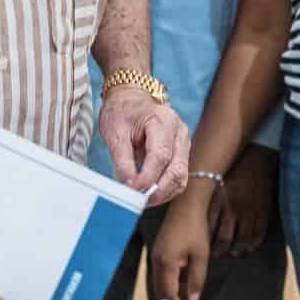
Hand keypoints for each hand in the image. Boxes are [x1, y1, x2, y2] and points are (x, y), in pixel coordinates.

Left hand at [97, 89, 189, 206]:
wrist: (131, 98)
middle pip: (176, 169)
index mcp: (163, 120)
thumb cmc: (122, 112)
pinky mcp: (182, 154)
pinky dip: (165, 190)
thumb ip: (122, 160)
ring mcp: (184, 143)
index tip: (133, 190)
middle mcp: (179, 132)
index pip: (161, 155)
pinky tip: (150, 194)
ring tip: (142, 200)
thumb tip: (128, 186)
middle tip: (138, 201)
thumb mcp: (115, 132)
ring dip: (163, 193)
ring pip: (181, 177)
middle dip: (158, 190)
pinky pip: (178, 177)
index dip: (148, 177)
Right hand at [151, 182, 214, 299]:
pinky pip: (161, 273)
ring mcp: (155, 256)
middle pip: (160, 291)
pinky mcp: (158, 251)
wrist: (187, 204)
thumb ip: (196, 280)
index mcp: (166, 264)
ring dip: (172, 293)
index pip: (168, 294)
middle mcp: (156, 262)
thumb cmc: (195, 228)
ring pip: (160, 283)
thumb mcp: (201, 256)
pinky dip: (171, 282)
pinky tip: (183, 284)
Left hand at [207, 143, 278, 258]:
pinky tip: (248, 247)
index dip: (204, 241)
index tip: (200, 247)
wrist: (258, 154)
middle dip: (219, 250)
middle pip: (224, 238)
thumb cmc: (233, 166)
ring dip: (236, 250)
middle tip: (215, 255)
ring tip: (233, 253)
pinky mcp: (264, 211)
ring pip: (242, 239)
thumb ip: (208, 198)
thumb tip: (193, 215)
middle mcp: (233, 207)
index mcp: (218, 199)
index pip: (208, 227)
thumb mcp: (215, 180)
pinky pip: (258, 234)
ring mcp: (250, 211)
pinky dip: (252, 244)